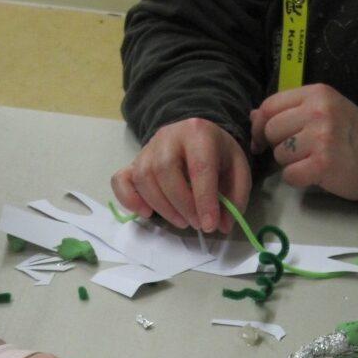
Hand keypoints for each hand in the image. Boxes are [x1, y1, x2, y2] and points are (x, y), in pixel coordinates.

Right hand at [111, 118, 252, 233]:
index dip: (204, 200)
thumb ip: (235, 198)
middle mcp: (168, 136)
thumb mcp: (237, 171)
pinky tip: (146, 213)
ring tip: (182, 221)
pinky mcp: (133, 163)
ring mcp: (147, 148)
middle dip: (182, 204)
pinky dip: (129, 200)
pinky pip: (120, 180)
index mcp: (198, 132)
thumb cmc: (218, 156)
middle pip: (165, 170)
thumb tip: (222, 225)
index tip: (209, 225)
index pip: (199, 166)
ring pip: (144, 178)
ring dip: (162, 207)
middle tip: (196, 224)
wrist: (196, 137)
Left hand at [250, 84, 357, 201]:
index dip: (260, 125)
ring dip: (289, 163)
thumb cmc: (349, 136)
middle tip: (296, 152)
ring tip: (310, 160)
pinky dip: (298, 179)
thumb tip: (254, 115)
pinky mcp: (323, 164)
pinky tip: (313, 174)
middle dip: (278, 146)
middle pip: (272, 130)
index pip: (270, 106)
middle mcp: (318, 112)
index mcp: (317, 94)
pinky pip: (290, 175)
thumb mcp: (322, 111)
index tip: (262, 139)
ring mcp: (321, 137)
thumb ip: (289, 110)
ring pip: (280, 154)